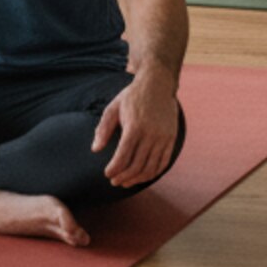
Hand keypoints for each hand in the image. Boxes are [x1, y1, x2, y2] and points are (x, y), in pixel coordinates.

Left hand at [95, 67, 180, 187]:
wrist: (158, 84)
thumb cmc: (132, 96)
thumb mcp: (113, 107)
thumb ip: (103, 129)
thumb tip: (95, 150)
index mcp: (134, 126)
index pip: (123, 155)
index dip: (114, 169)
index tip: (107, 174)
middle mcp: (151, 133)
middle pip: (136, 165)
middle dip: (123, 177)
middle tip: (114, 181)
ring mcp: (163, 137)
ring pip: (150, 168)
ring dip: (137, 179)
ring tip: (126, 182)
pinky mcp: (171, 139)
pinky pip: (163, 163)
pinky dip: (153, 174)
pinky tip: (142, 176)